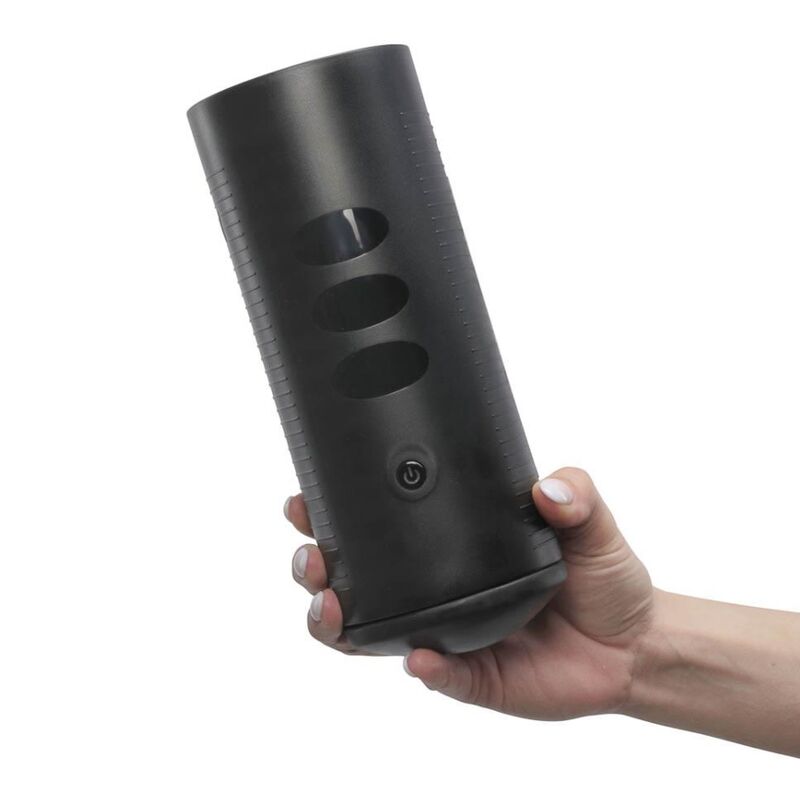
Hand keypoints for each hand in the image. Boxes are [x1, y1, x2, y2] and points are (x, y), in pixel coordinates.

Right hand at [284, 467, 653, 719]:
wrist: (633, 645)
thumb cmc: (601, 578)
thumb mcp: (590, 523)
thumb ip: (575, 494)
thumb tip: (548, 488)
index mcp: (449, 549)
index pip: (379, 530)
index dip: (333, 515)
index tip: (305, 498)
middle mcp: (434, 591)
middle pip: (354, 582)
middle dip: (317, 569)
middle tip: (313, 557)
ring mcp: (447, 634)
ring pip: (372, 634)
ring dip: (339, 625)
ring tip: (331, 608)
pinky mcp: (471, 677)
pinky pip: (437, 676)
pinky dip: (423, 667)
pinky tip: (418, 657)